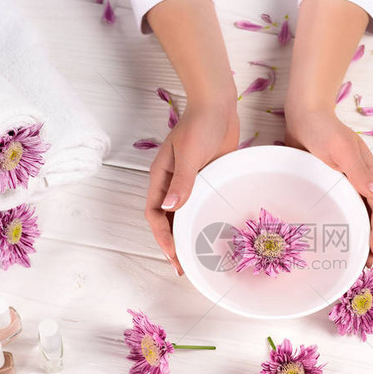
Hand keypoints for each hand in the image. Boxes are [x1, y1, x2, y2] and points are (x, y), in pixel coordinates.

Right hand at [146, 102, 238, 275]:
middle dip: (172, 244)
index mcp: (160, 177)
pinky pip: (200, 205)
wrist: (218, 106)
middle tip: (183, 267)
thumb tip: (169, 208)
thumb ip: (182, 181)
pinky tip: (212, 233)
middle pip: (166, 220)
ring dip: (187, 235)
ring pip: (183, 215)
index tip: (173, 256)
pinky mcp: (205, 179)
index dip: (162, 237)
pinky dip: (202, 219)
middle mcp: (171, 183)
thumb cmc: (200, 125)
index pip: (154, 214)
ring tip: (196, 257)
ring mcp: (189, 182)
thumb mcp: (189, 154)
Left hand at [284, 108, 372, 266]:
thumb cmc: (323, 129)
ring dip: (359, 235)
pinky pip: (342, 208)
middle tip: (365, 263)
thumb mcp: (341, 149)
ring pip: (359, 214)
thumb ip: (358, 172)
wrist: (304, 114)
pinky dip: (344, 223)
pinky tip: (335, 235)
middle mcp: (361, 181)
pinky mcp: (331, 183)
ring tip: (354, 256)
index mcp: (369, 174)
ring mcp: (347, 183)